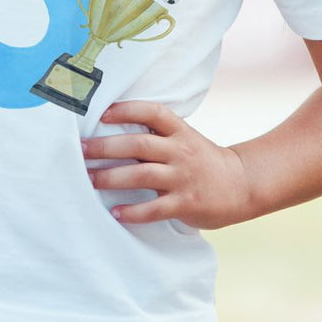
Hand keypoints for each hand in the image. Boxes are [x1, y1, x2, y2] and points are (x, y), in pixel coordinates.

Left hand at [82, 100, 253, 229]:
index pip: (152, 112)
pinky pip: (155, 208)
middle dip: (106, 147)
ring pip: (142, 174)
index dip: (127, 110)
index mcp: (179, 131)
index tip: (101, 114)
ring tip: (90, 180)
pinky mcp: (186, 203)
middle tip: (81, 150)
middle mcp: (180, 151)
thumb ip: (156, 135)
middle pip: (139, 144)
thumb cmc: (202, 159)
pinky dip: (133, 211)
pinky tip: (115, 212)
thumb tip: (112, 131)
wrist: (241, 184)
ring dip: (112, 177)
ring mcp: (183, 177)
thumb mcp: (184, 139)